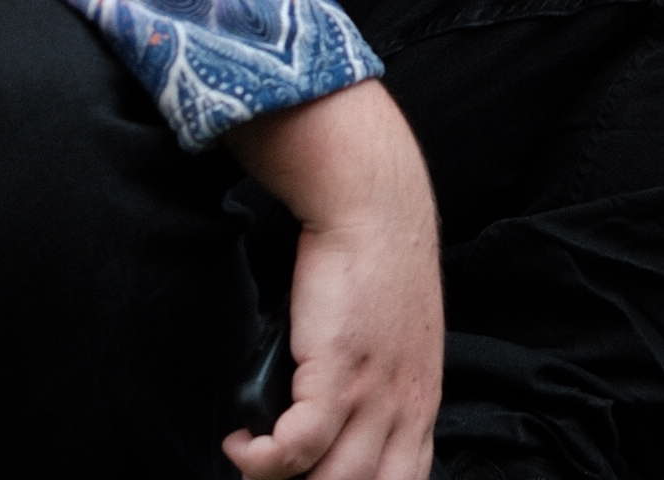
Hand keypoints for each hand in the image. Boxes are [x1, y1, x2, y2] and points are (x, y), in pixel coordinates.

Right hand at [223, 82, 440, 479]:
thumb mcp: (397, 337)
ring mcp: (375, 395)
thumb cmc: (374, 264)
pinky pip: (295, 448)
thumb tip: (330, 418)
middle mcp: (406, 408)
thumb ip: (378, 384)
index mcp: (423, 401)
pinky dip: (260, 457)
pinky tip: (240, 440)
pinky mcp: (338, 374)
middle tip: (277, 475)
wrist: (373, 209)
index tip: (319, 475)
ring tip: (252, 460)